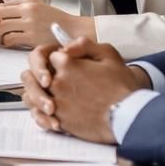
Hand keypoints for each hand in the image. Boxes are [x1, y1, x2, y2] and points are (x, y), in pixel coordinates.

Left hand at [0, 0, 95, 49]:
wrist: (76, 31)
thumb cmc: (57, 22)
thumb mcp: (41, 7)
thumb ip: (23, 7)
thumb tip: (2, 11)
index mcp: (29, 1)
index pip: (1, 5)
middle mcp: (28, 10)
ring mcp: (30, 23)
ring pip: (1, 27)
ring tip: (5, 39)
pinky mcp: (32, 38)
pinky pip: (9, 39)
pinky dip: (6, 42)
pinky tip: (11, 44)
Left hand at [20, 39, 147, 143]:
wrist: (129, 116)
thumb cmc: (122, 86)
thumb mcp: (108, 55)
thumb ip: (83, 45)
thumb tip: (64, 46)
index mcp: (66, 64)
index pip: (49, 56)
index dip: (58, 60)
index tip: (67, 64)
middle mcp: (57, 83)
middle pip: (38, 76)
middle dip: (44, 76)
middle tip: (55, 81)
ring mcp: (57, 103)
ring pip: (35, 96)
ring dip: (40, 95)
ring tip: (53, 97)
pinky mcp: (60, 121)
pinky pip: (41, 116)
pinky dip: (44, 114)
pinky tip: (54, 112)